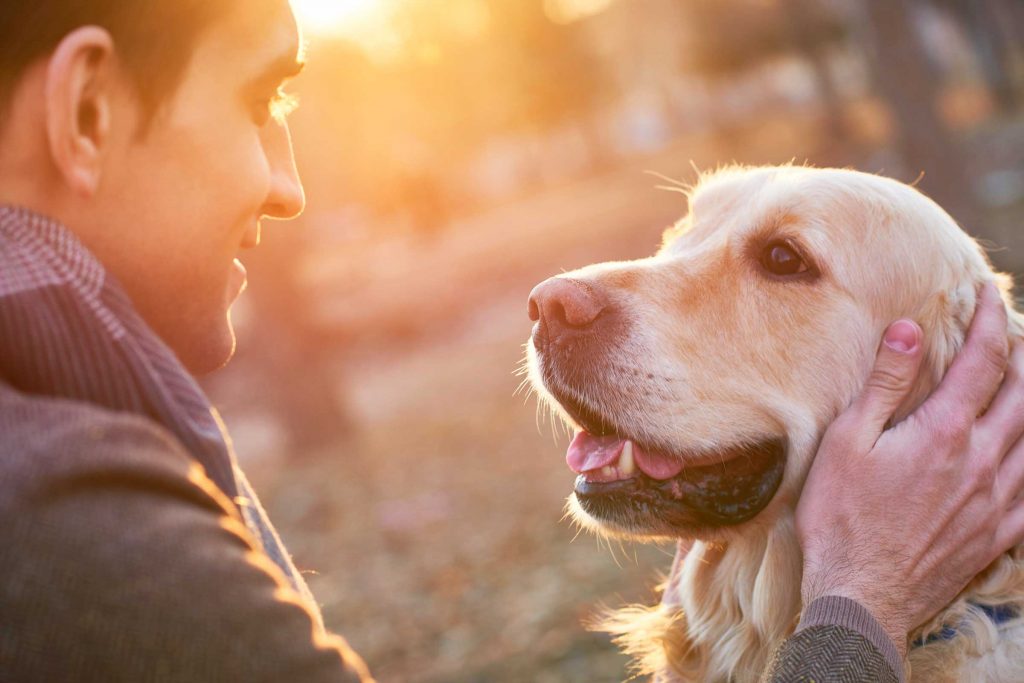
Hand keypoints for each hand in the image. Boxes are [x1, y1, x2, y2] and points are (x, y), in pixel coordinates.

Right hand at [797, 283, 1023, 657]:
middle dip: (1022, 355)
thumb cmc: (842, 518)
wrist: (861, 595)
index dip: (990, 320)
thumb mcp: (847, 442)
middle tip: (1013, 332)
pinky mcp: (998, 533)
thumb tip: (908, 330)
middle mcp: (983, 461)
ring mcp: (997, 500)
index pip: (983, 360)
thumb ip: (885, 384)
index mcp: (945, 432)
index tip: (987, 292)